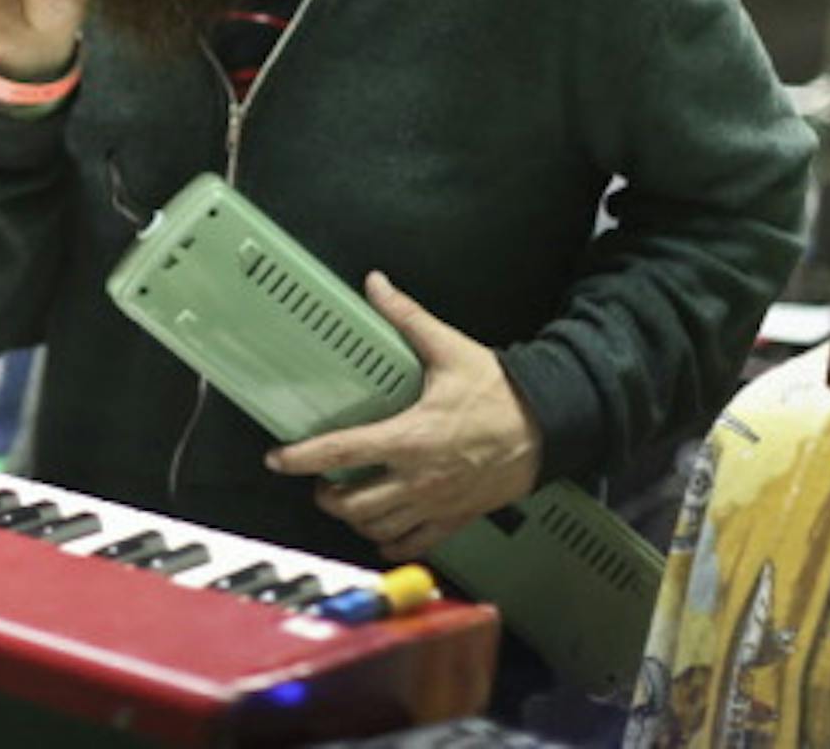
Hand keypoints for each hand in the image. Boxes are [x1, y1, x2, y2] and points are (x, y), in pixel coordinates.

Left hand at [266, 272, 542, 560]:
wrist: (551, 426)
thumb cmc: (502, 394)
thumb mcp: (450, 349)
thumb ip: (407, 317)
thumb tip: (378, 286)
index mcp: (410, 437)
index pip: (342, 452)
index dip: (301, 458)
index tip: (277, 459)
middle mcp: (418, 478)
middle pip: (353, 502)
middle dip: (327, 494)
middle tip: (320, 480)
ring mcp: (436, 503)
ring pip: (378, 527)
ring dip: (354, 518)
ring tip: (347, 502)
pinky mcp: (456, 518)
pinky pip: (415, 544)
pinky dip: (391, 542)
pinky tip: (383, 532)